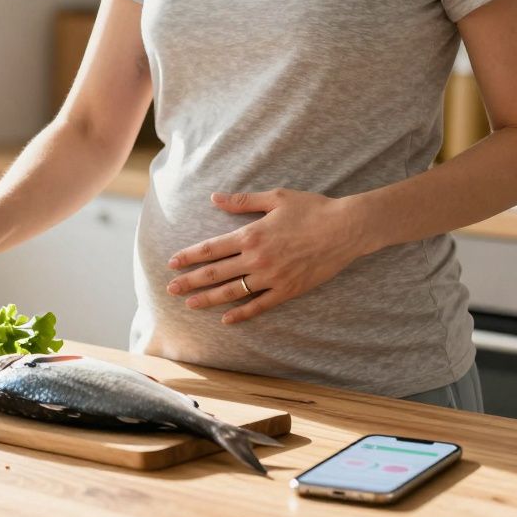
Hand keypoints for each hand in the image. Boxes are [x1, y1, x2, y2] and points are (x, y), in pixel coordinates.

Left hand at [166, 189, 373, 323]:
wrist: (346, 228)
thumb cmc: (312, 209)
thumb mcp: (275, 198)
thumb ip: (242, 201)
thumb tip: (215, 198)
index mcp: (251, 235)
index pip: (211, 248)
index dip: (189, 256)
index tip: (172, 263)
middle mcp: (257, 258)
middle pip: (216, 272)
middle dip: (190, 281)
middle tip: (170, 289)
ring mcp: (272, 277)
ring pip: (233, 291)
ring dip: (209, 299)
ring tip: (190, 304)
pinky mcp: (288, 290)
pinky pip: (260, 305)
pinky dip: (242, 313)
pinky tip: (226, 319)